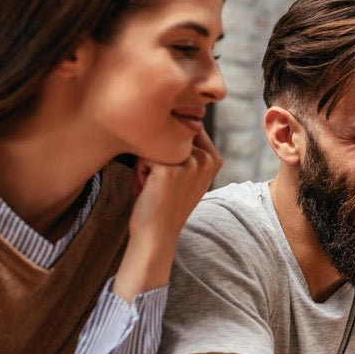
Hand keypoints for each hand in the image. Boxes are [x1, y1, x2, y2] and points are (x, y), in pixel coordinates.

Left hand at [115, 129, 221, 297]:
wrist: (157, 234)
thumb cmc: (168, 203)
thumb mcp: (189, 175)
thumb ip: (192, 150)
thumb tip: (183, 119)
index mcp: (215, 158)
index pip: (187, 130)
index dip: (172, 148)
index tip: (173, 175)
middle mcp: (206, 158)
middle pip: (170, 135)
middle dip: (159, 155)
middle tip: (160, 183)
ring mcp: (189, 163)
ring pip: (156, 144)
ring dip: (148, 163)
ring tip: (153, 186)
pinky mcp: (168, 169)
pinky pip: (144, 154)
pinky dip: (140, 171)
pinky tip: (147, 189)